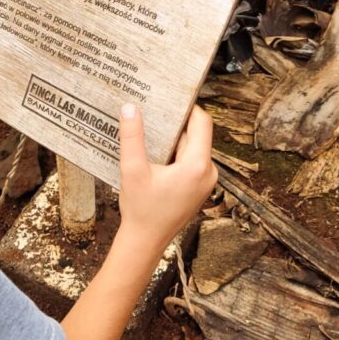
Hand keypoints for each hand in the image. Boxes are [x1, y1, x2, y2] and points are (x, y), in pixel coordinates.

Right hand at [117, 104, 216, 255]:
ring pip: (193, 147)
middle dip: (175, 123)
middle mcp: (208, 172)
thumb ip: (132, 138)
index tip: (169, 97)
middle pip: (195, 134)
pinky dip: (176, 153)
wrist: (145, 242)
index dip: (187, 107)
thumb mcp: (132, 170)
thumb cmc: (141, 210)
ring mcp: (206, 181)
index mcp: (197, 166)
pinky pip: (191, 160)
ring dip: (174, 139)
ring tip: (151, 131)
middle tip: (154, 110)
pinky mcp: (199, 187)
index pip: (201, 122)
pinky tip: (155, 154)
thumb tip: (130, 108)